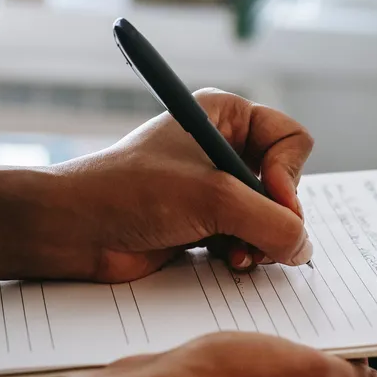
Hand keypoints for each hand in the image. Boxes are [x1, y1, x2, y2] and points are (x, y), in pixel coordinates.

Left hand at [0, 90, 313, 283]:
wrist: (73, 230)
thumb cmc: (130, 193)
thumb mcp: (213, 199)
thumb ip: (272, 222)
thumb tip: (303, 248)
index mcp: (226, 116)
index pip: (292, 140)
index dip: (289, 175)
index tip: (270, 199)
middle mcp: (225, 147)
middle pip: (287, 184)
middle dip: (275, 216)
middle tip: (255, 237)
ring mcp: (216, 188)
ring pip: (271, 217)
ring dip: (261, 241)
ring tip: (237, 255)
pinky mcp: (206, 223)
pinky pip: (250, 238)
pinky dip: (245, 253)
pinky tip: (226, 261)